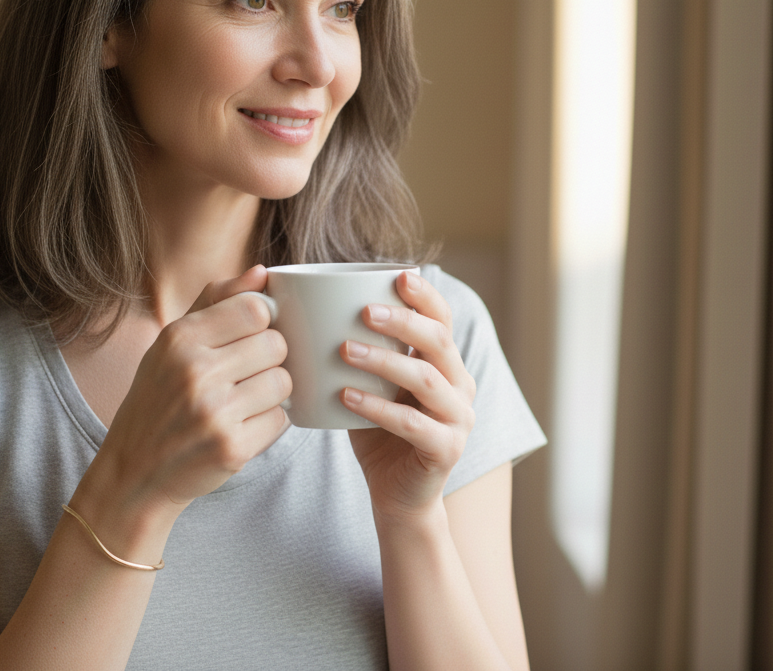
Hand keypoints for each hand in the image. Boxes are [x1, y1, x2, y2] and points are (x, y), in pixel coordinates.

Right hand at [82, 265, 291, 522]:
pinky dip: (269, 423)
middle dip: (269, 358)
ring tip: (245, 400)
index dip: (262, 321)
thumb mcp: (171, 344)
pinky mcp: (232, 448)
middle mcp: (195, 371)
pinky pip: (281, 420)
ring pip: (284, 382)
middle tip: (246, 375)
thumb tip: (262, 272)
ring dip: (273, 392)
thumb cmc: (157, 400)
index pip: (254, 308)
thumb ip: (216, 302)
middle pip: (276, 344)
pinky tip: (243, 425)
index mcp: (179, 338)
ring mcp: (214, 412)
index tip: (250, 337)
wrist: (134, 474)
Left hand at [339, 271, 476, 519]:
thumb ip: (359, 352)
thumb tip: (312, 309)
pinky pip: (413, 423)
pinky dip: (378, 407)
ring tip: (345, 350)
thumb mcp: (370, 386)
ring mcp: (459, 419)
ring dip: (384, 360)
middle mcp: (461, 386)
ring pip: (426, 379)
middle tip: (363, 312)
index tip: (397, 275)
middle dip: (402, 321)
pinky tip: (346, 396)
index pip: (442, 319)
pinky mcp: (447, 450)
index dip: (424, 296)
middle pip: (438, 341)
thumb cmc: (378, 434)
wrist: (397, 498)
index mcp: (446, 364)